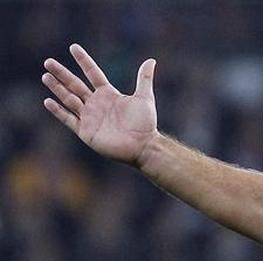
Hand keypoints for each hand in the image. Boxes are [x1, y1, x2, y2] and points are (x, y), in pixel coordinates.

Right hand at [42, 44, 158, 166]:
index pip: (92, 73)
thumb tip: (151, 60)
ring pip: (69, 99)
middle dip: (62, 74)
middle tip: (48, 62)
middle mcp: (96, 104)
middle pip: (75, 85)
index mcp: (108, 94)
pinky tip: (47, 101)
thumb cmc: (145, 123)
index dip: (84, 61)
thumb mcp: (144, 98)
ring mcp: (89, 117)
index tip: (73, 47)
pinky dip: (58, 111)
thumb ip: (144, 79)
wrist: (142, 146)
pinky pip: (68, 119)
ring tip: (46, 76)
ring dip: (57, 88)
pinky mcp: (85, 131)